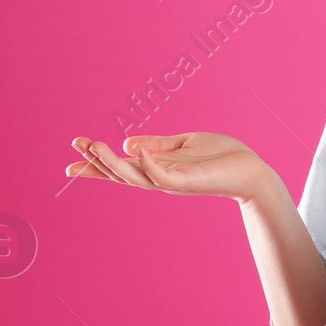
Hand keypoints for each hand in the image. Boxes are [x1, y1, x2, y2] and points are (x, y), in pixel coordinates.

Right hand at [65, 132, 277, 203]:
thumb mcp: (184, 144)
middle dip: (97, 162)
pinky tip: (135, 150)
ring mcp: (173, 182)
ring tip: (94, 147)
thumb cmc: (221, 157)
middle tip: (76, 145)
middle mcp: (160, 178)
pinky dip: (148, 164)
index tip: (74, 150)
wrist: (251, 170)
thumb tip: (127, 143)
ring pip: (135, 177)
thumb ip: (158, 144)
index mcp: (157, 167)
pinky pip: (162, 176)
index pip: (121, 165)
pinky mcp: (188, 182)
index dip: (97, 160)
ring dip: (113, 163)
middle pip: (121, 173)